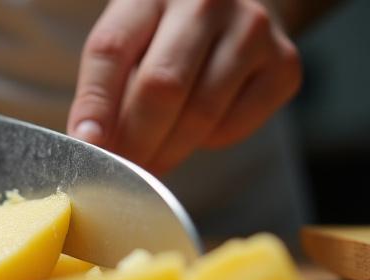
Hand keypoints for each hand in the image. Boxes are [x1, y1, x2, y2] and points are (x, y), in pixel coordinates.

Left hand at [67, 0, 301, 173]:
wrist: (239, 10)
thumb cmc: (169, 34)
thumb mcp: (130, 42)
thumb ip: (108, 88)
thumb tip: (92, 143)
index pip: (111, 49)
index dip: (96, 104)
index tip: (88, 145)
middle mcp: (205, 1)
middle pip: (161, 86)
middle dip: (135, 141)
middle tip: (121, 169)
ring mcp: (252, 29)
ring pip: (200, 113)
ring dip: (168, 151)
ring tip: (151, 162)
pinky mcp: (284, 63)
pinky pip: (234, 125)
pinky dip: (207, 142)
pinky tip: (196, 133)